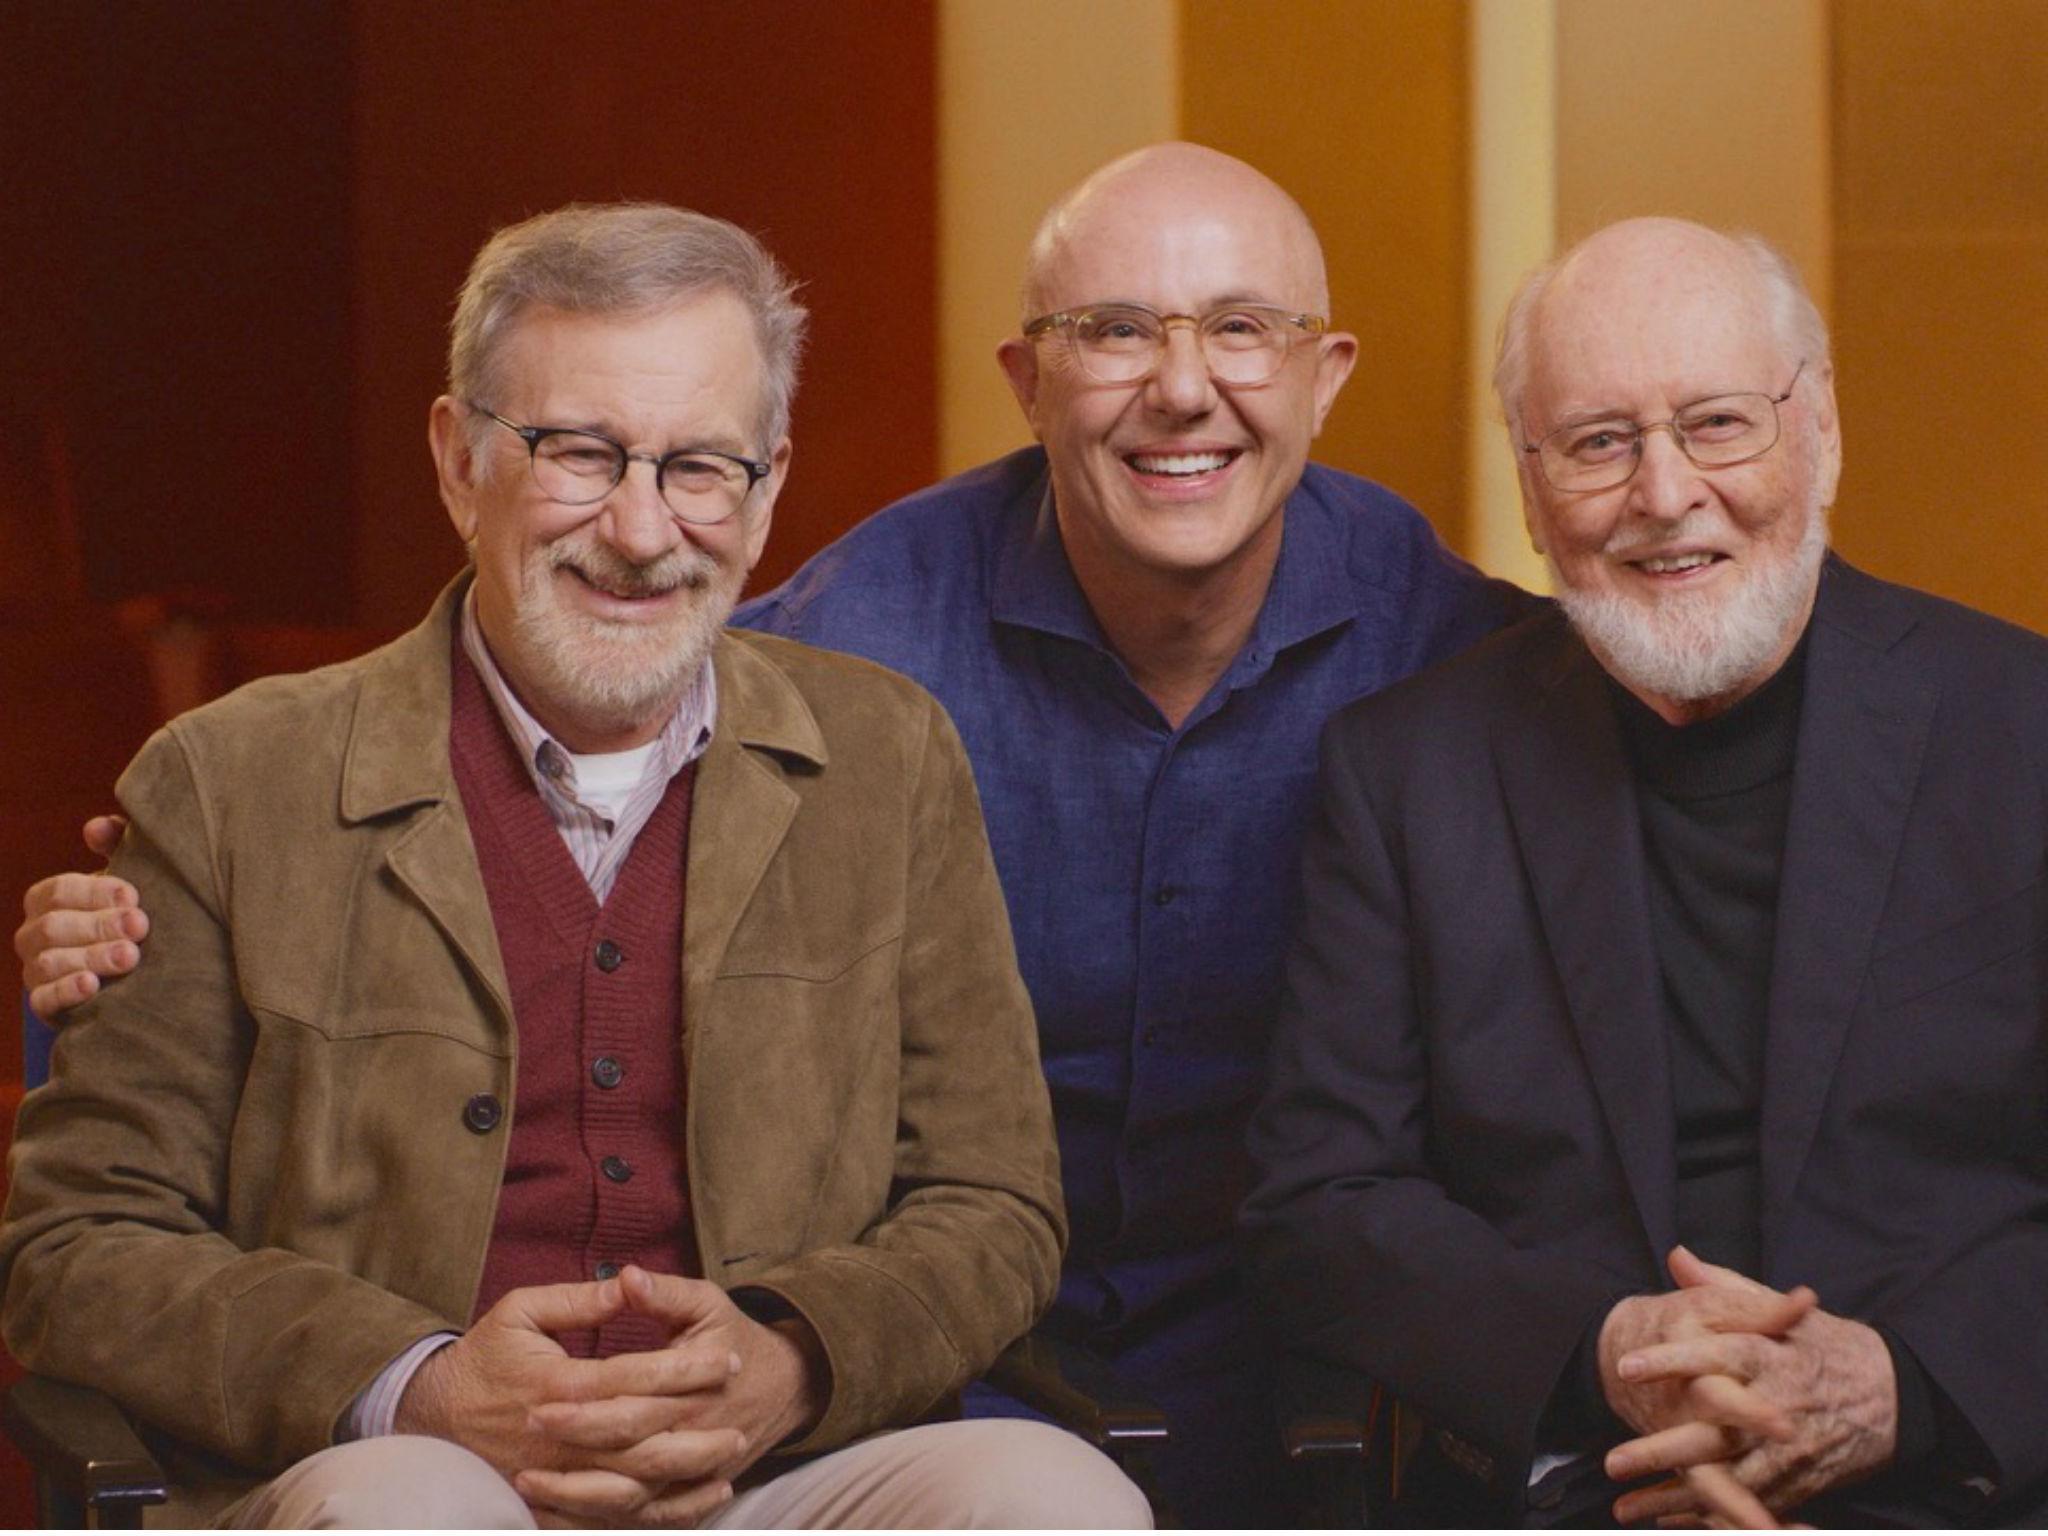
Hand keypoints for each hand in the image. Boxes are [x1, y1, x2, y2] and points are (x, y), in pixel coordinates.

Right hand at [17, 816, 143, 1015]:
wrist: (135, 975)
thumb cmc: (129, 914)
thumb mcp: (127, 883)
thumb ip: (117, 847)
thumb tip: (97, 826)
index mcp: (48, 900)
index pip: (58, 890)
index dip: (94, 892)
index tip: (133, 896)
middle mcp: (34, 934)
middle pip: (54, 926)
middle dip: (100, 925)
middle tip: (141, 926)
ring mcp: (36, 971)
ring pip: (49, 962)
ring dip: (91, 957)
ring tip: (131, 956)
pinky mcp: (46, 1006)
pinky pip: (43, 1000)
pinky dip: (66, 991)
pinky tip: (92, 985)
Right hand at [395, 1277, 747, 1525]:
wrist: (430, 1416)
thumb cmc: (481, 1359)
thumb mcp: (520, 1311)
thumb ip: (579, 1299)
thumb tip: (630, 1280)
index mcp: (560, 1386)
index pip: (638, 1378)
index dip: (689, 1369)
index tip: (731, 1357)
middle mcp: (562, 1438)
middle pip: (645, 1440)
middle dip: (699, 1429)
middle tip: (744, 1416)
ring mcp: (558, 1478)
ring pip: (636, 1487)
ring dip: (687, 1476)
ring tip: (729, 1460)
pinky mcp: (553, 1505)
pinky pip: (614, 1519)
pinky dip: (659, 1515)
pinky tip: (696, 1502)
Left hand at [518, 1267, 825, 1523]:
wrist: (784, 1384)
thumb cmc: (732, 1336)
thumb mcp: (706, 1303)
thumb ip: (665, 1293)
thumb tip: (626, 1277)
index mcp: (695, 1386)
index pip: (632, 1398)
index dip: (583, 1403)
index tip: (535, 1400)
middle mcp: (694, 1433)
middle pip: (627, 1450)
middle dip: (573, 1446)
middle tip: (525, 1437)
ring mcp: (693, 1471)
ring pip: (632, 1497)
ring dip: (578, 1497)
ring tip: (528, 1485)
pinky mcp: (690, 1492)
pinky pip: (646, 1520)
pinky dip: (602, 1522)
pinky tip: (559, 1517)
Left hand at [1607, 1249, 1896, 1523]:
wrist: (1893, 1394)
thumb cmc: (1825, 1345)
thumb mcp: (1781, 1310)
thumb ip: (1724, 1287)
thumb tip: (1677, 1257)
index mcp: (1770, 1356)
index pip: (1714, 1355)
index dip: (1671, 1360)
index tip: (1626, 1366)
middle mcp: (1777, 1407)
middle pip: (1714, 1433)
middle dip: (1661, 1450)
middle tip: (1612, 1461)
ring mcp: (1789, 1452)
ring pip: (1726, 1481)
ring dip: (1674, 1497)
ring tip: (1623, 1508)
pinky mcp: (1799, 1483)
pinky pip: (1749, 1504)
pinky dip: (1709, 1516)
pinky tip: (1667, 1520)